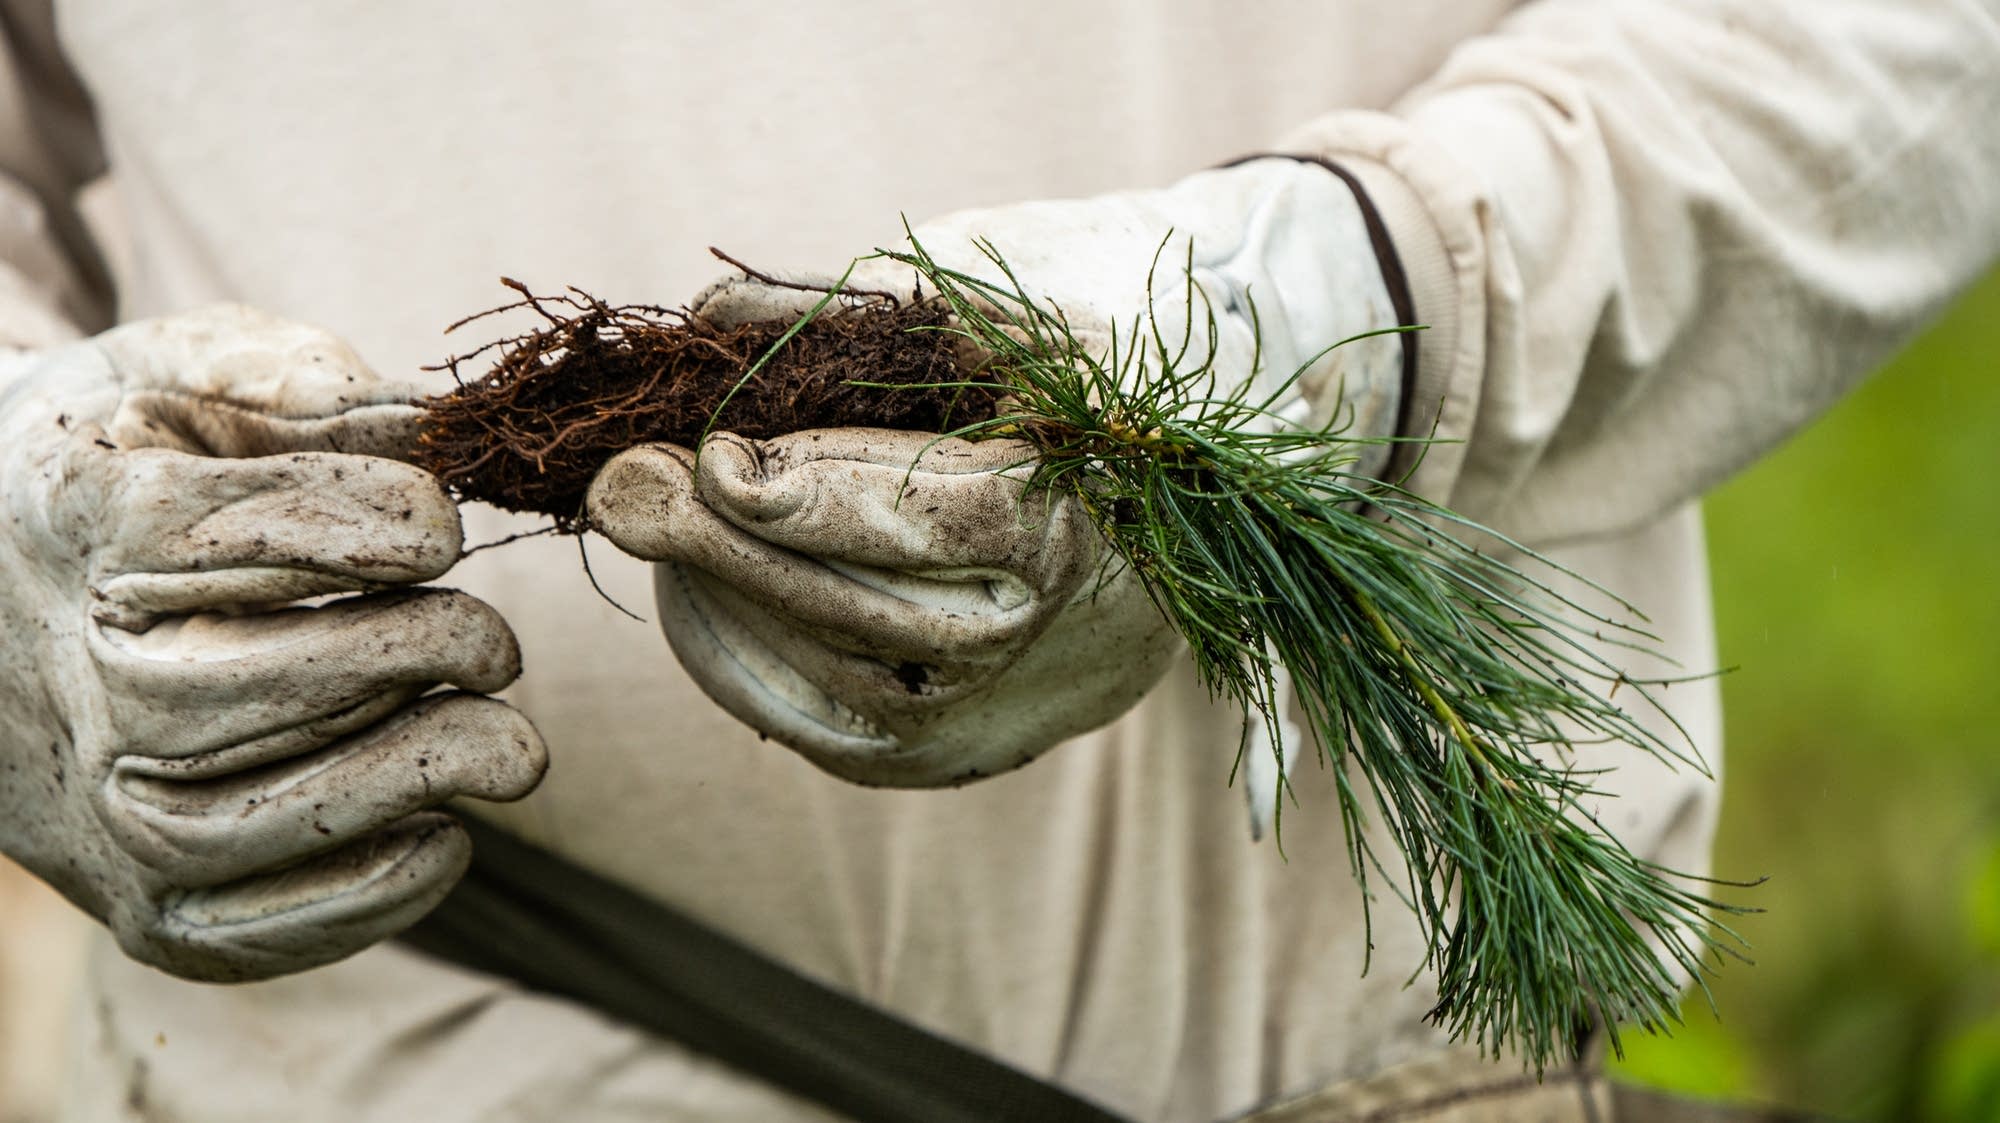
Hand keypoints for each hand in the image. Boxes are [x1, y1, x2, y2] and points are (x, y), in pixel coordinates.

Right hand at [0, 305, 546, 981]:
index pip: (209, 530)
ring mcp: (90, 805)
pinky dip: (363, 899)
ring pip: (242, 820)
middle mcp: (62, 675)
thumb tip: (439, 427)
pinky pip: (243, 931)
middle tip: (497, 644)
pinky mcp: (137, 904)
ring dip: (404, 781)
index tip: (443, 521)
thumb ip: (302, 385)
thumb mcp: (189, 374)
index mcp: (72, 522)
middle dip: (405, 659)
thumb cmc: (133, 460)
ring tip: (511, 746)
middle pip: (231, 687)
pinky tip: (448, 835)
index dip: (360, 523)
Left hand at [589, 158, 1403, 812]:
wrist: (1175, 526)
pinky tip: (691, 589)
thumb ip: (863, 318)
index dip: (807, 491)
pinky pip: (814, 730)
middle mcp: (1042, 643)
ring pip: (824, 684)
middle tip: (620, 486)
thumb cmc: (1081, 397)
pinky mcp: (946, 761)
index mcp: (1077, 521)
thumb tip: (712, 316)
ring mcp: (993, 720)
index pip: (927, 518)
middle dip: (722, 546)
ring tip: (646, 518)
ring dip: (715, 601)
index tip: (714, 449)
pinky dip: (736, 662)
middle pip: (857, 610)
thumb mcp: (1007, 328)